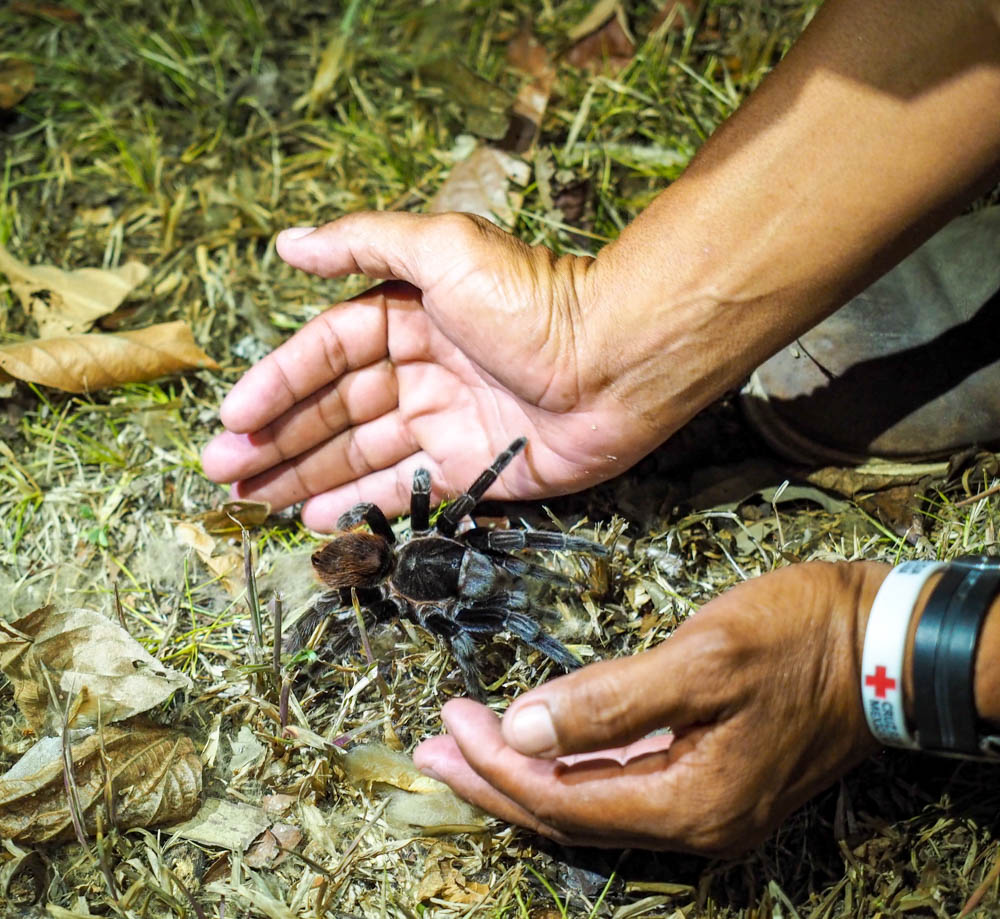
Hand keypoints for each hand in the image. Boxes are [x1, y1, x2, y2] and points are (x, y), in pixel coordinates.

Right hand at [201, 212, 673, 529]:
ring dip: (304, 475)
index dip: (277, 382)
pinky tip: (315, 516)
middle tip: (224, 472)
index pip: (326, 352)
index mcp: (409, 315)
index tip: (231, 416)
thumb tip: (287, 244)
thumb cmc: (533, 300)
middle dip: (277, 439)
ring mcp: (445, 422)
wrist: (617, 362)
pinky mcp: (472, 468)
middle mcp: (422, 369)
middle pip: (334, 409)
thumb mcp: (444, 250)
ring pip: (360, 452)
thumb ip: (364, 243)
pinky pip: (404, 488)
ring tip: (252, 501)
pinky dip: (360, 502)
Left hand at [413, 561, 888, 854]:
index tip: (449, 721)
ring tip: (464, 751)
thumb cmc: (800, 638)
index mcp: (691, 801)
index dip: (497, 766)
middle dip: (492, 783)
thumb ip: (612, 699)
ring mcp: (707, 806)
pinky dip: (569, 768)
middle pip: (567, 815)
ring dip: (523, 776)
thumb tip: (522, 729)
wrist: (882, 642)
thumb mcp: (705, 658)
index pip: (563, 799)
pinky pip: (619, 788)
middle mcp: (696, 823)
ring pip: (590, 805)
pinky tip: (539, 747)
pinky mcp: (713, 780)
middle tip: (429, 752)